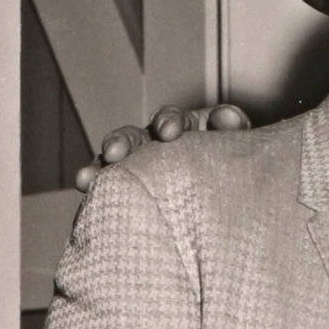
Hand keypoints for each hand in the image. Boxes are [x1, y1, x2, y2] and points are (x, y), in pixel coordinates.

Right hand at [76, 104, 249, 190]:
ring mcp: (145, 163)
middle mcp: (161, 142)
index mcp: (191, 128)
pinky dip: (97, 185)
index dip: (171, 122)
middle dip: (125, 142)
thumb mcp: (244, 153)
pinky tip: (84, 189)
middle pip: (136, 137)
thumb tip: (228, 118)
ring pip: (118, 158)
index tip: (169, 133)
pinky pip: (111, 185)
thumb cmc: (241, 172)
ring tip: (86, 179)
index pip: (176, 119)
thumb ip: (235, 133)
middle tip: (116, 153)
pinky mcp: (133, 186)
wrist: (238, 210)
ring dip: (101, 166)